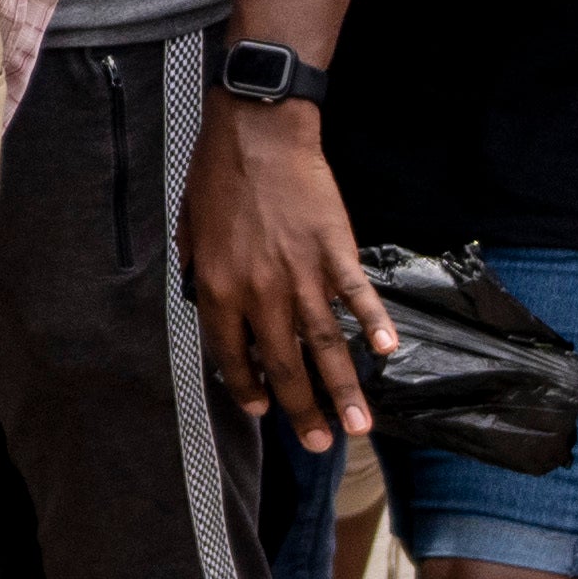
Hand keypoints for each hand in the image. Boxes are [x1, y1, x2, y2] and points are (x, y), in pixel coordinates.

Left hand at [185, 98, 391, 455]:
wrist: (256, 133)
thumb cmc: (217, 177)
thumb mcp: (189, 230)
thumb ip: (197, 273)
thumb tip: (201, 302)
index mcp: (216, 289)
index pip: (232, 357)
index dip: (248, 390)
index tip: (264, 411)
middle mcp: (258, 292)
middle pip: (283, 365)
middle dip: (301, 411)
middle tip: (319, 446)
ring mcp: (299, 274)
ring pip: (324, 346)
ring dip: (342, 390)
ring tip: (358, 428)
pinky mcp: (334, 251)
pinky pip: (357, 296)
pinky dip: (374, 324)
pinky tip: (388, 353)